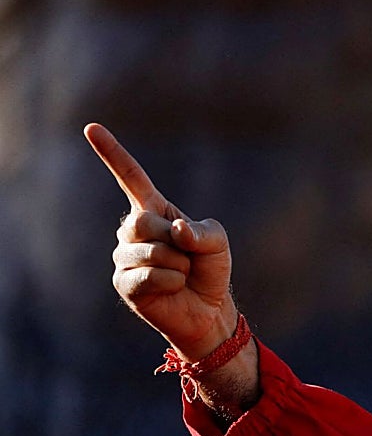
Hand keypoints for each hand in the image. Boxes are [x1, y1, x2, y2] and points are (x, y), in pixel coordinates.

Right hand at [84, 123, 236, 361]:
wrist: (208, 308)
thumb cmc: (210, 269)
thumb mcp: (217, 242)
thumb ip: (203, 231)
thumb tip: (175, 230)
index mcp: (154, 210)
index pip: (130, 177)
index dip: (112, 153)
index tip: (91, 127)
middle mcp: (132, 230)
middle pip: (141, 221)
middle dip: (174, 241)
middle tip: (186, 256)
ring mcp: (124, 257)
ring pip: (148, 251)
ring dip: (178, 264)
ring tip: (181, 274)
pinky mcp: (123, 283)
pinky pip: (149, 276)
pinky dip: (172, 281)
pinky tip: (174, 287)